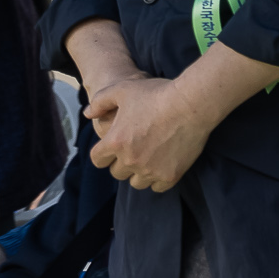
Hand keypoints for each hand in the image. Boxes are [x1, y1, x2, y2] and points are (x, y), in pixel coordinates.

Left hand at [86, 75, 210, 192]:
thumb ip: (100, 101)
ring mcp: (151, 171)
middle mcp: (131, 160)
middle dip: (121, 162)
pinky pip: (156, 187)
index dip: (102, 153)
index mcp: (116, 142)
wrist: (190, 104)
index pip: (97, 160)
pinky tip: (161, 165)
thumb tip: (88, 114)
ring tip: (147, 159)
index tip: (112, 148)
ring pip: (136, 183)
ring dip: (138, 173)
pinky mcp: (170, 176)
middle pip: (117, 173)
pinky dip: (157, 179)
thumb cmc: (156, 94)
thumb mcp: (122, 90)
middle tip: (133, 149)